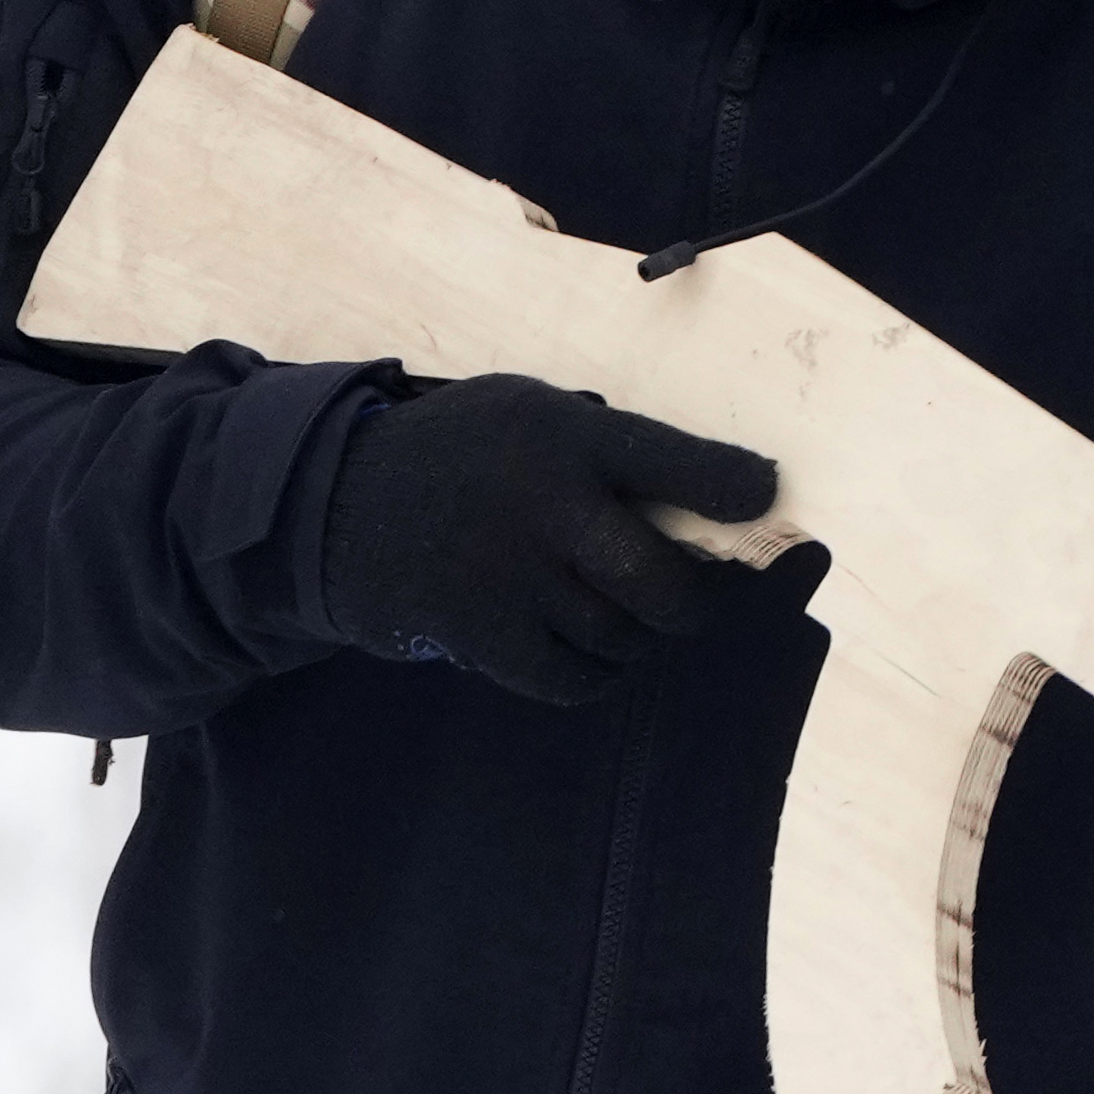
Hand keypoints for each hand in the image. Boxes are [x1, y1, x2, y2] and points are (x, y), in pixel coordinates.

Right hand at [317, 374, 780, 705]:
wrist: (329, 504)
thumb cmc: (458, 457)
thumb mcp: (527, 416)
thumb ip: (607, 450)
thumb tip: (719, 499)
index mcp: (563, 435)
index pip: (674, 461)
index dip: (731, 488)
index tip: (764, 501)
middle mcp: (541, 504)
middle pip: (660, 581)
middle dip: (687, 602)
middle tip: (681, 600)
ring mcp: (508, 573)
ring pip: (620, 633)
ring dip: (632, 635)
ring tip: (611, 614)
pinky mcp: (477, 630)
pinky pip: (571, 677)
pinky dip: (594, 674)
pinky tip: (585, 652)